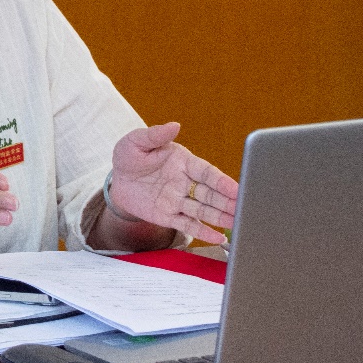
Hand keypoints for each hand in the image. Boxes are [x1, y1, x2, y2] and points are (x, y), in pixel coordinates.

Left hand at [107, 122, 237, 244]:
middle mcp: (184, 182)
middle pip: (209, 193)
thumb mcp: (136, 142)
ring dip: (220, 217)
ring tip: (237, 223)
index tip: (236, 188)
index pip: (206, 172)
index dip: (221, 180)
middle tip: (244, 208)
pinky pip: (188, 224)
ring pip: (203, 210)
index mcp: (182, 161)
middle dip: (227, 201)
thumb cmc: (130, 156)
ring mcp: (178, 200)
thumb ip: (155, 135)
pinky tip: (218, 237)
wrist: (117, 180)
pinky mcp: (169, 216)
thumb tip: (174, 125)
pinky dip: (203, 231)